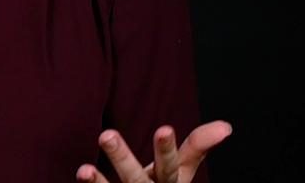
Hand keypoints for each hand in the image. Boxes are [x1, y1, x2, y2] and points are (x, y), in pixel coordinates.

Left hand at [75, 120, 231, 182]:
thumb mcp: (182, 172)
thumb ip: (198, 147)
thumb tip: (225, 126)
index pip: (171, 166)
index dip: (166, 149)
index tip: (164, 129)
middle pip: (137, 180)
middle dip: (122, 159)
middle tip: (105, 134)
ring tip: (83, 169)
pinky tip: (80, 175)